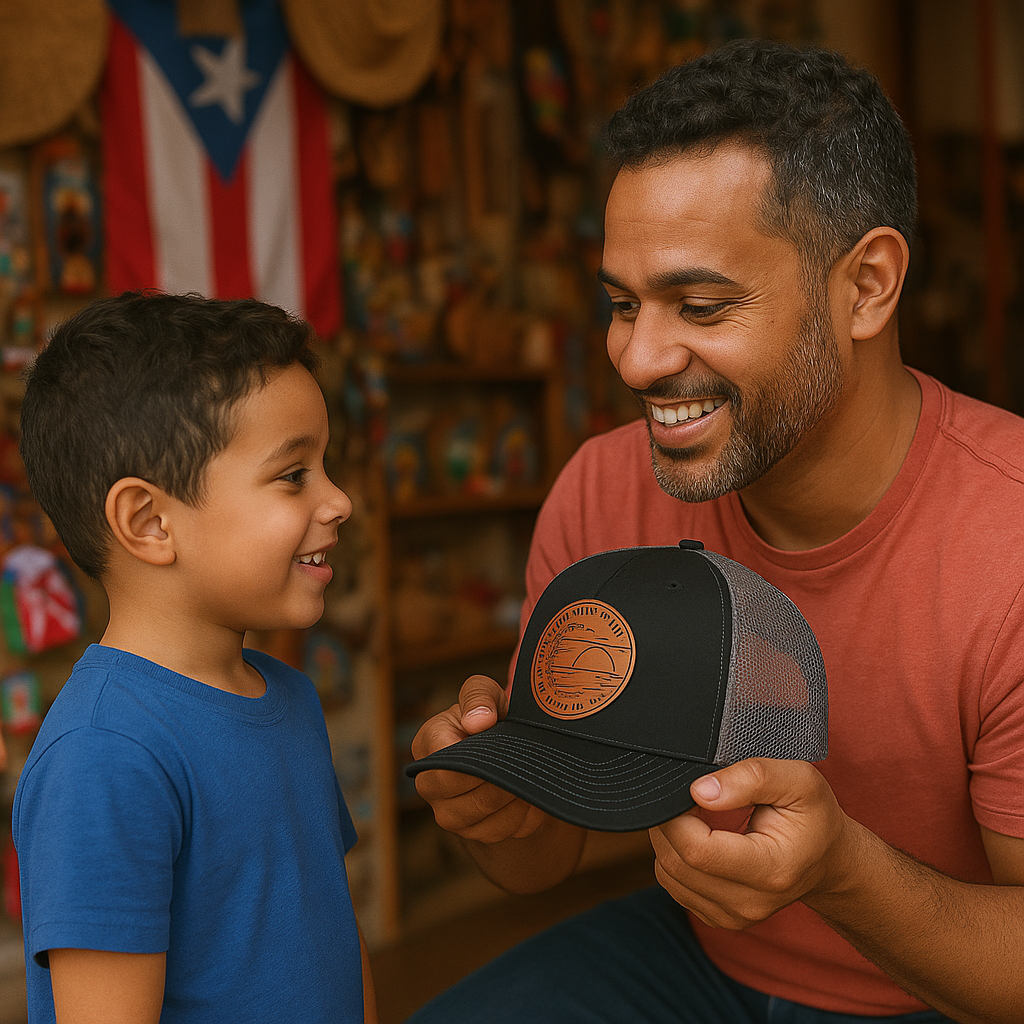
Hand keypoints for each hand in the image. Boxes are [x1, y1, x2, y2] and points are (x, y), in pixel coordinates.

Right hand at [411, 674, 548, 843]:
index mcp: (427, 747)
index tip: (505, 745)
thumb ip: (478, 697)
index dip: (481, 759)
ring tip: (529, 775)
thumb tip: (478, 721)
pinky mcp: (473, 833)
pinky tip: (530, 794)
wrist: (503, 750)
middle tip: (525, 763)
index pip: (448, 764)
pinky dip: (523, 815)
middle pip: (467, 797)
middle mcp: (429, 786)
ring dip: (515, 797)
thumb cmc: (488, 716)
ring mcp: (449, 814)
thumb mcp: (485, 692)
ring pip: (487, 818)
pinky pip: (503, 831)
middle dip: (502, 781)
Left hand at [649, 758, 854, 929]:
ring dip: (669, 838)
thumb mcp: (799, 780)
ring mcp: (733, 916)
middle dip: (668, 822)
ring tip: (697, 815)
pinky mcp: (717, 918)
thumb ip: (751, 778)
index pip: (697, 850)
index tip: (687, 787)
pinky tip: (699, 837)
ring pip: (667, 874)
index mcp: (771, 871)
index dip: (677, 814)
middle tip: (689, 795)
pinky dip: (675, 855)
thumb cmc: (814, 816)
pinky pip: (672, 883)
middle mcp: (750, 904)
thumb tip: (700, 791)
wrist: (828, 860)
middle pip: (676, 863)